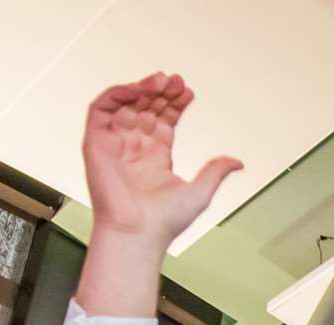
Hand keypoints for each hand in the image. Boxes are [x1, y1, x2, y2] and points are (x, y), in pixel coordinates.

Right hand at [81, 74, 242, 246]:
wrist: (138, 234)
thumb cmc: (164, 222)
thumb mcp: (200, 192)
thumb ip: (215, 171)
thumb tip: (237, 162)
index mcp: (156, 157)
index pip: (164, 120)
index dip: (175, 104)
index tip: (188, 92)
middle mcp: (134, 148)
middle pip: (146, 108)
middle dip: (161, 92)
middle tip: (176, 81)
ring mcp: (114, 144)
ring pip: (125, 105)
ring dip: (141, 89)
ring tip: (160, 82)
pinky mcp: (95, 144)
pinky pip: (101, 110)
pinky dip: (117, 95)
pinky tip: (136, 89)